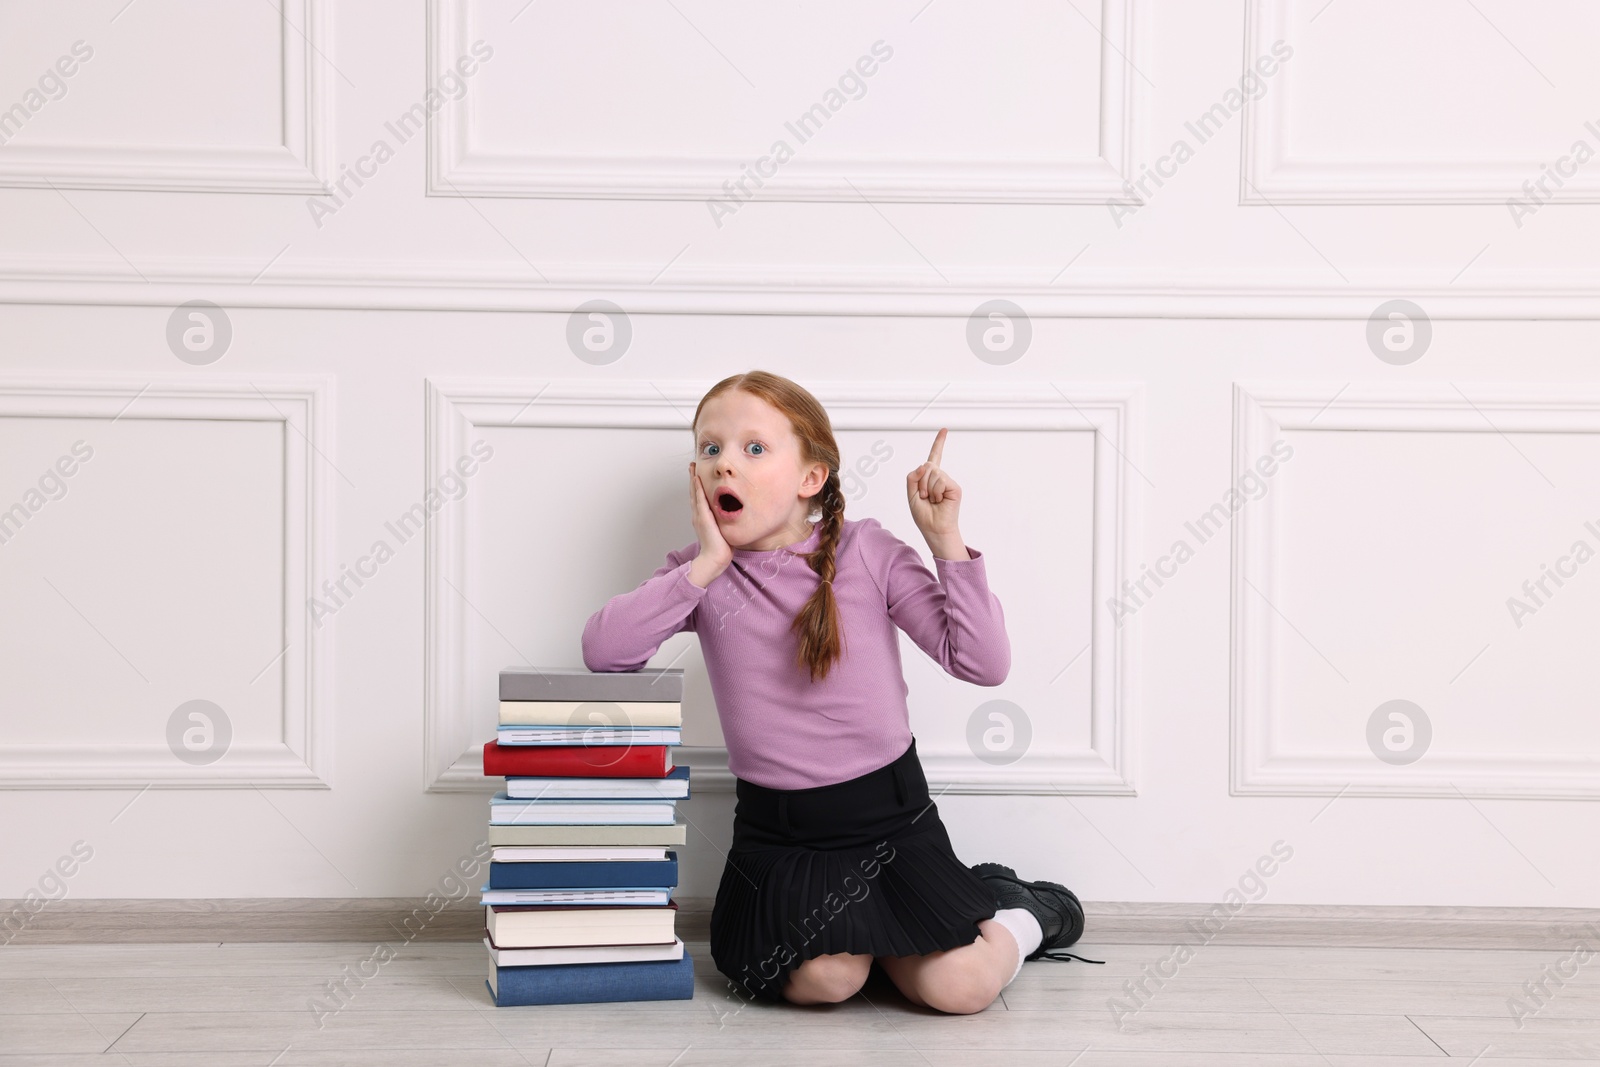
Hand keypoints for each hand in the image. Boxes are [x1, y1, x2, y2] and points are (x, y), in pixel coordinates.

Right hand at [688, 462, 732, 577]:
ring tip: (693, 467)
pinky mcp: (703, 518)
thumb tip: (734, 517)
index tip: (697, 474)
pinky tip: (697, 479)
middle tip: (692, 465)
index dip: (697, 486)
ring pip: (695, 493)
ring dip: (694, 479)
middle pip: (694, 493)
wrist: (715, 559)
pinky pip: (699, 500)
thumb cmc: (721, 548)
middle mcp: (699, 515)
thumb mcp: (723, 531)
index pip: (699, 498)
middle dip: (693, 478)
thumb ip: (725, 522)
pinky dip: (697, 489)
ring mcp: (699, 516)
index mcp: (703, 518)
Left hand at [907, 428, 961, 542]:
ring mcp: (948, 482)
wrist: (934, 529)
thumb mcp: (910, 494)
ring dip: (927, 489)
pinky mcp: (954, 487)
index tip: (944, 430)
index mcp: (929, 478)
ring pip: (932, 473)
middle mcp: (940, 477)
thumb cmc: (923, 515)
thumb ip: (912, 477)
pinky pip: (940, 480)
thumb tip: (925, 464)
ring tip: (932, 500)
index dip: (939, 443)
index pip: (934, 457)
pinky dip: (935, 492)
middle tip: (924, 497)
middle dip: (920, 483)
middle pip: (926, 466)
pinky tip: (939, 500)